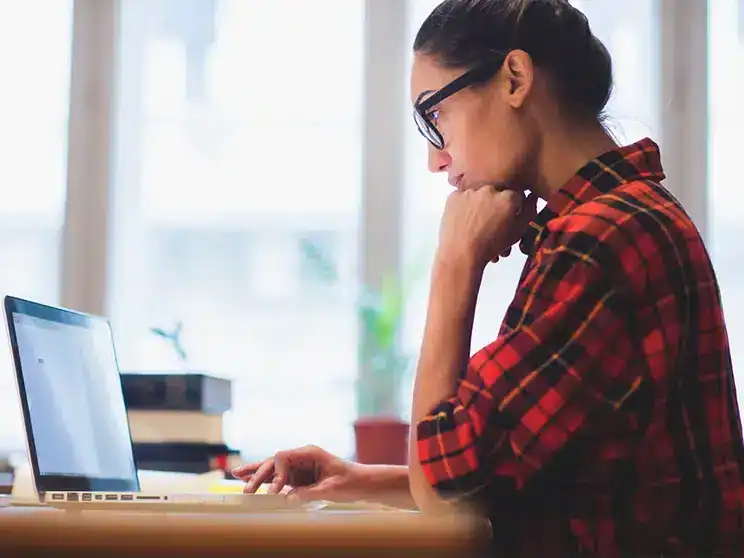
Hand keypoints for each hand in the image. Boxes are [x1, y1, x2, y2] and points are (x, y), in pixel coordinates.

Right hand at [232, 445, 364, 501]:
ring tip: (236, 475)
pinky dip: (264, 481)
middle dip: (258, 473)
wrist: (362, 483)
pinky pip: (277, 478)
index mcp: (309, 453)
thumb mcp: (332, 488)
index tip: (275, 491)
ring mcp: (298, 467)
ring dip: (255, 473)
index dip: (276, 473)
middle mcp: (301, 457)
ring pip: (272, 468)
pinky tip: (249, 481)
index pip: (283, 457)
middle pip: (274, 462)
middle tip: (245, 488)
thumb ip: (310, 492)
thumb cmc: (350, 482)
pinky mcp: (298, 478)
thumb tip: (288, 498)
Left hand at [438, 187, 538, 267]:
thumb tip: (532, 196)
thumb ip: (529, 212)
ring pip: (478, 194)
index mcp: (508, 198)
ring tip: (476, 225)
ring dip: (480, 205)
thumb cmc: (491, 247)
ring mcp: (470, 191)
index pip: (515, 196)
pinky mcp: (454, 196)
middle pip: (496, 193)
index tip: (507, 219)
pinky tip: (464, 221)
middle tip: (490, 223)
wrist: (460, 255)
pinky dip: (464, 206)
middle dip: (495, 206)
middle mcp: (490, 189)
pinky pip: (462, 197)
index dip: (512, 209)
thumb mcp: (517, 233)